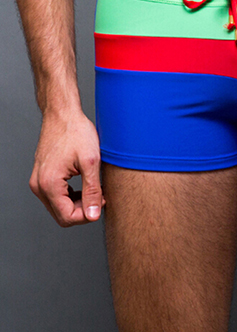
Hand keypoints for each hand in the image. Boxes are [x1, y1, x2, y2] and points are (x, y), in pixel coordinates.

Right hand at [29, 109, 104, 225]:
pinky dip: (72, 196)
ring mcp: (39, 181)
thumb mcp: (91, 162)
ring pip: (59, 207)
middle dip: (83, 210)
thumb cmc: (76, 132)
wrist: (63, 114)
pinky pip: (57, 196)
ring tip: (95, 189)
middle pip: (62, 215)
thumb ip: (92, 190)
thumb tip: (93, 214)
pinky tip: (86, 185)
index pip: (67, 217)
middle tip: (100, 196)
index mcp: (49, 184)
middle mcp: (39, 186)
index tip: (103, 201)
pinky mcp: (43, 176)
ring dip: (78, 203)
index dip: (88, 214)